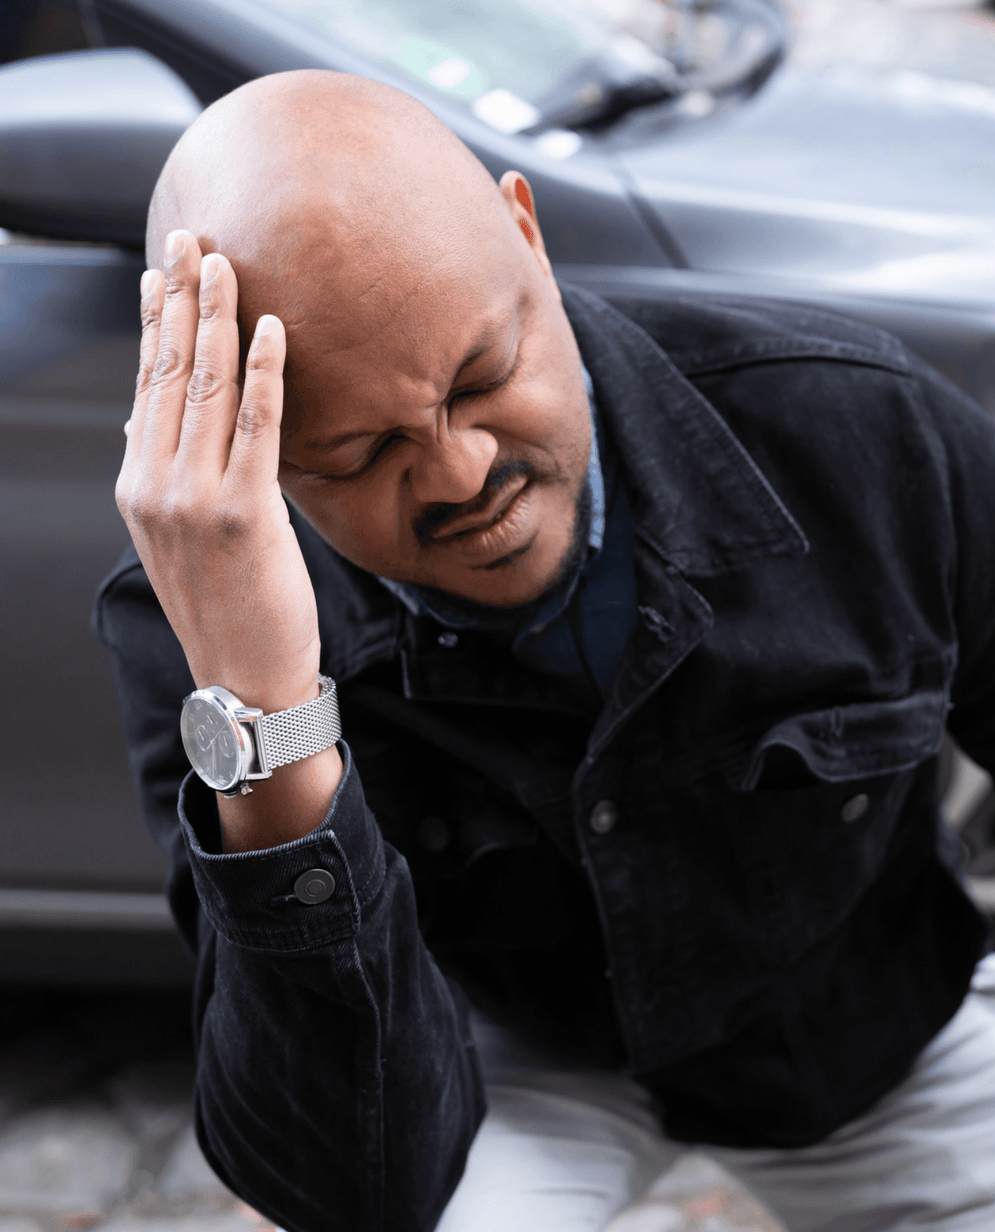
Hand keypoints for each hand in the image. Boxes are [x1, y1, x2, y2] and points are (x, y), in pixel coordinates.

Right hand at [116, 230, 321, 715]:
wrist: (244, 678)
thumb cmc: (227, 606)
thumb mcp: (181, 538)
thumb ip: (169, 478)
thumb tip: (152, 427)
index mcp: (139, 485)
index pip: (147, 386)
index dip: (156, 323)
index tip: (161, 271)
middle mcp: (156, 483)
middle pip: (169, 372)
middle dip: (180, 300)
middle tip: (191, 238)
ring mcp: (195, 497)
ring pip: (206, 389)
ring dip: (217, 319)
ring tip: (225, 263)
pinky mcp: (245, 513)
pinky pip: (258, 427)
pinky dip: (266, 374)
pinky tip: (273, 329)